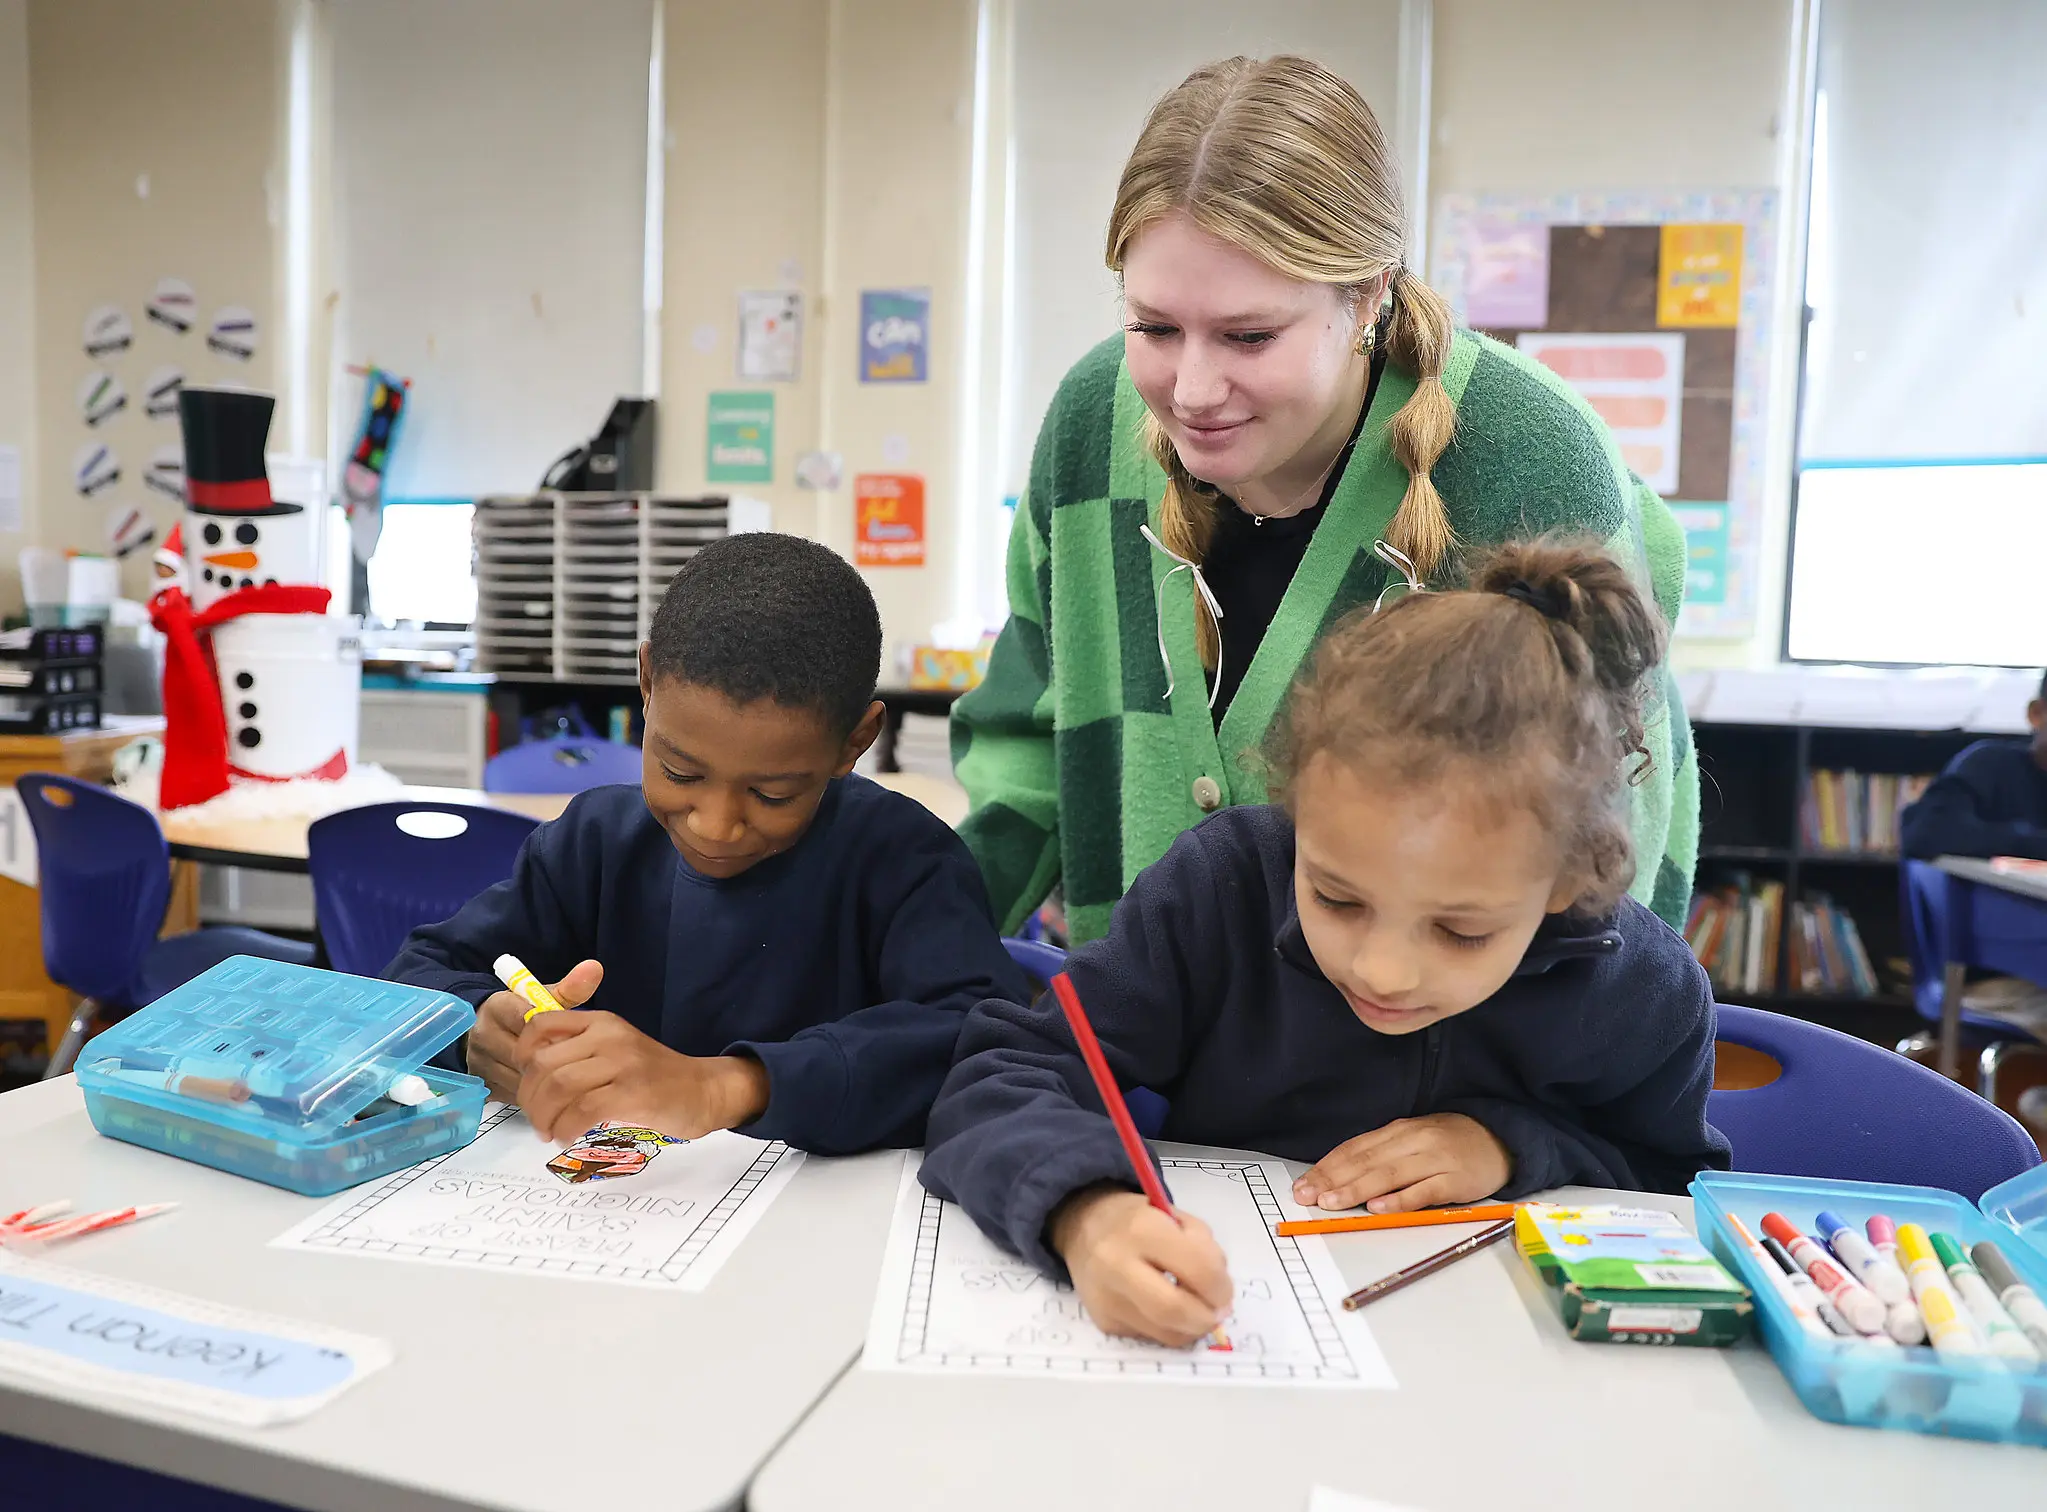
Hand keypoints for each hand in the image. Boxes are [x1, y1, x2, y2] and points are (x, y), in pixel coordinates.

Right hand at [465, 960, 604, 1102]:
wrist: (488, 1030)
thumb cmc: (523, 1012)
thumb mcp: (543, 997)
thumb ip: (569, 988)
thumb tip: (595, 968)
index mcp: (498, 1008)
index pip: (527, 1022)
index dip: (554, 1033)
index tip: (568, 1036)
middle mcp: (483, 1034)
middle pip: (524, 1054)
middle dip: (551, 1057)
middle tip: (572, 1057)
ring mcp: (479, 1062)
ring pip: (520, 1078)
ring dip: (543, 1078)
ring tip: (562, 1071)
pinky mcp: (482, 1084)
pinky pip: (513, 1095)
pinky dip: (533, 1094)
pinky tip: (547, 1086)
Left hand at [516, 1010, 770, 1143]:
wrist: (704, 1090)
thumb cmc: (655, 1077)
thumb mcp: (617, 1050)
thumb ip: (580, 1052)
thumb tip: (532, 1076)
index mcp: (601, 1022)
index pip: (541, 1025)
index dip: (522, 1055)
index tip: (525, 1082)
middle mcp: (609, 1036)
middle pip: (543, 1064)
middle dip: (529, 1098)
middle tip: (536, 1120)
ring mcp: (623, 1063)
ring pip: (558, 1087)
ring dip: (543, 1117)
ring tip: (548, 1132)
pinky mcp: (633, 1092)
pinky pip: (581, 1111)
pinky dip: (565, 1128)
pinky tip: (567, 1136)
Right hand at [1049, 1187, 1232, 1347]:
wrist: (1083, 1228)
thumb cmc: (1138, 1220)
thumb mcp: (1175, 1216)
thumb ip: (1204, 1249)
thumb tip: (1220, 1297)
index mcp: (1143, 1229)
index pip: (1197, 1269)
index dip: (1221, 1287)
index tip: (1225, 1292)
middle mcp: (1118, 1264)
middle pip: (1175, 1310)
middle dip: (1207, 1318)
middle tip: (1217, 1313)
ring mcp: (1107, 1297)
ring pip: (1166, 1333)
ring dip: (1192, 1328)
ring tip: (1196, 1311)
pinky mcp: (1103, 1321)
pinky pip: (1150, 1336)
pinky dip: (1169, 1328)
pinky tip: (1165, 1309)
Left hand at [1292, 1113, 1511, 1213]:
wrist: (1499, 1138)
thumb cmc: (1448, 1143)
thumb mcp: (1411, 1141)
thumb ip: (1381, 1156)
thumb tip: (1339, 1177)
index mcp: (1397, 1131)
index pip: (1354, 1149)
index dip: (1326, 1167)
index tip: (1303, 1185)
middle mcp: (1412, 1141)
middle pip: (1366, 1161)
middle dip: (1332, 1179)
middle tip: (1307, 1196)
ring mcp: (1434, 1159)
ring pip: (1389, 1174)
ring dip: (1357, 1189)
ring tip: (1332, 1203)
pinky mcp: (1456, 1179)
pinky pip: (1424, 1190)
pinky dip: (1400, 1199)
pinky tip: (1379, 1208)